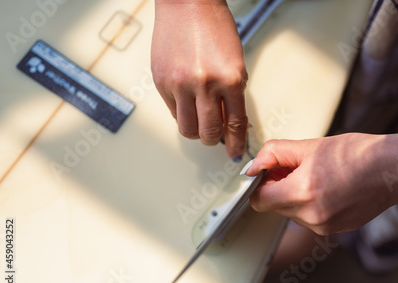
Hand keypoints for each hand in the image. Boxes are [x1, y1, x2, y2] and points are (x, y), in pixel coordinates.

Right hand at [151, 0, 247, 159]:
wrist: (187, 3)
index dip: (236, 143)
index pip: (235, 124)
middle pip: (209, 133)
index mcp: (230, 78)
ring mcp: (180, 84)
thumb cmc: (214, 27)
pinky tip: (187, 102)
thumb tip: (228, 121)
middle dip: (214, 140)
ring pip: (187, 129)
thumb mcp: (236, 61)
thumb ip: (233, 93)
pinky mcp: (161, 81)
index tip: (235, 152)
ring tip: (200, 121)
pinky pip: (171, 111)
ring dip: (196, 132)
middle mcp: (205, 84)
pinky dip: (181, 113)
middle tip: (216, 136)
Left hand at [244, 134, 397, 234]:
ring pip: (292, 214)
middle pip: (274, 207)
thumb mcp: (310, 146)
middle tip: (296, 168)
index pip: (258, 200)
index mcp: (302, 192)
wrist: (394, 170)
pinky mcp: (335, 231)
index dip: (260, 184)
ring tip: (318, 177)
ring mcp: (324, 227)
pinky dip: (311, 206)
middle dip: (279, 188)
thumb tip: (253, 166)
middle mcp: (311, 216)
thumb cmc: (357, 153)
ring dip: (295, 197)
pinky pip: (309, 219)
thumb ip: (275, 154)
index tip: (269, 172)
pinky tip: (329, 189)